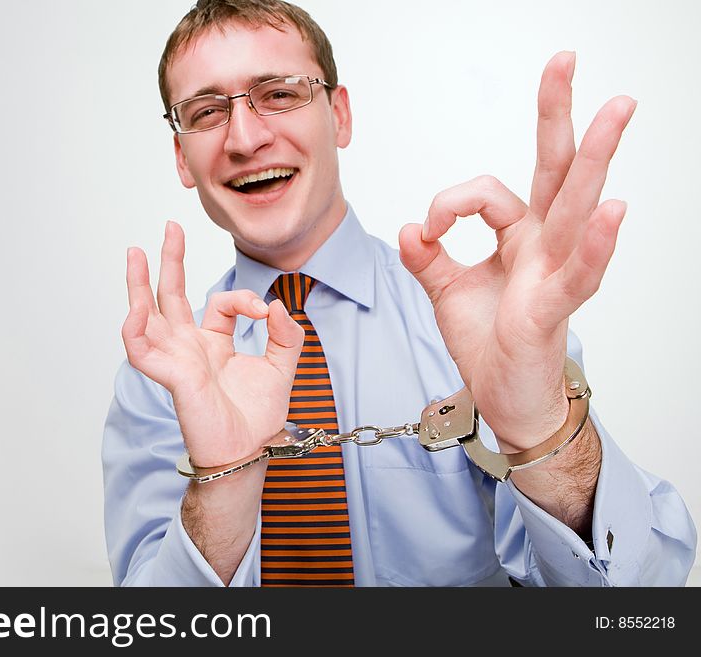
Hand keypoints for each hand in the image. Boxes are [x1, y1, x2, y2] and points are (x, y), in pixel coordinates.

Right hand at [122, 221, 304, 466]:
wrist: (250, 450)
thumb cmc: (258, 416)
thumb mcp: (282, 366)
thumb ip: (286, 335)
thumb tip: (276, 304)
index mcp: (213, 343)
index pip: (219, 303)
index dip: (242, 298)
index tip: (266, 312)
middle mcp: (189, 347)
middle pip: (170, 296)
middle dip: (169, 261)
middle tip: (170, 227)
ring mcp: (176, 359)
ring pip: (146, 316)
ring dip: (137, 285)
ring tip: (134, 252)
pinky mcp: (172, 376)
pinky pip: (141, 351)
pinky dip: (134, 329)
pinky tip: (136, 307)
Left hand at [398, 52, 635, 450]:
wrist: (502, 395)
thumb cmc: (487, 341)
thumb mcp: (446, 292)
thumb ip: (428, 258)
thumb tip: (409, 229)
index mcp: (518, 236)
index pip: (488, 192)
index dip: (450, 202)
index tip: (428, 231)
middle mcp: (542, 246)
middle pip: (555, 172)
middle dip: (559, 117)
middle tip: (565, 61)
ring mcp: (553, 274)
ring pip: (576, 208)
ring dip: (595, 159)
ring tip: (616, 110)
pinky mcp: (553, 309)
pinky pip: (579, 273)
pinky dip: (593, 245)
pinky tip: (612, 212)